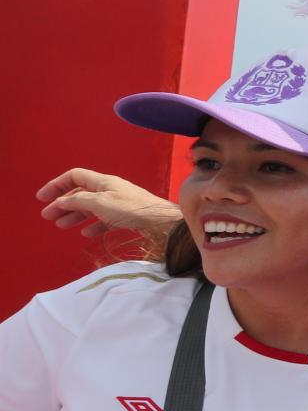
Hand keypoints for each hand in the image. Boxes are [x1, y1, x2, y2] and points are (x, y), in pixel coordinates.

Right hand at [38, 169, 179, 238]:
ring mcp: (118, 203)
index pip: (74, 176)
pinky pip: (105, 219)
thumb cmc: (132, 209)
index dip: (56, 185)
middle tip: (48, 216)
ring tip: (61, 225)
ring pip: (91, 207)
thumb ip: (78, 201)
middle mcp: (109, 190)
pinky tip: (87, 233)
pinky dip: (94, 224)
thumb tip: (61, 201)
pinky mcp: (126, 216)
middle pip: (80, 193)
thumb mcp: (100, 203)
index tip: (43, 198)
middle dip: (62, 203)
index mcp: (102, 182)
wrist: (161, 222)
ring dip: (75, 215)